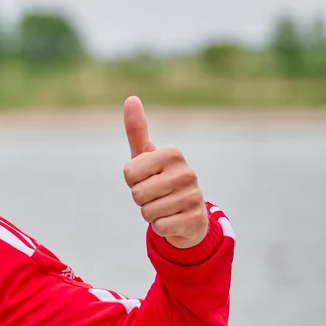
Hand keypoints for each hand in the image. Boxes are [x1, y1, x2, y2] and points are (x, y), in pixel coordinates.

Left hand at [123, 96, 207, 248]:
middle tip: (154, 195)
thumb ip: (136, 130)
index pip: (129, 173)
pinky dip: (160, 227)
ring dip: (150, 214)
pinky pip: (161, 227)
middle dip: (140, 199)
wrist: (186, 212)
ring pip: (148, 212)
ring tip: (164, 206)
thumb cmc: (159, 179)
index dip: (132, 181)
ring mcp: (194, 196)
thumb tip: (131, 98)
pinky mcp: (196, 219)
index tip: (146, 178)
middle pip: (137, 194)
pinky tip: (172, 220)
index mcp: (172, 154)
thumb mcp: (145, 156)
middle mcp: (187, 173)